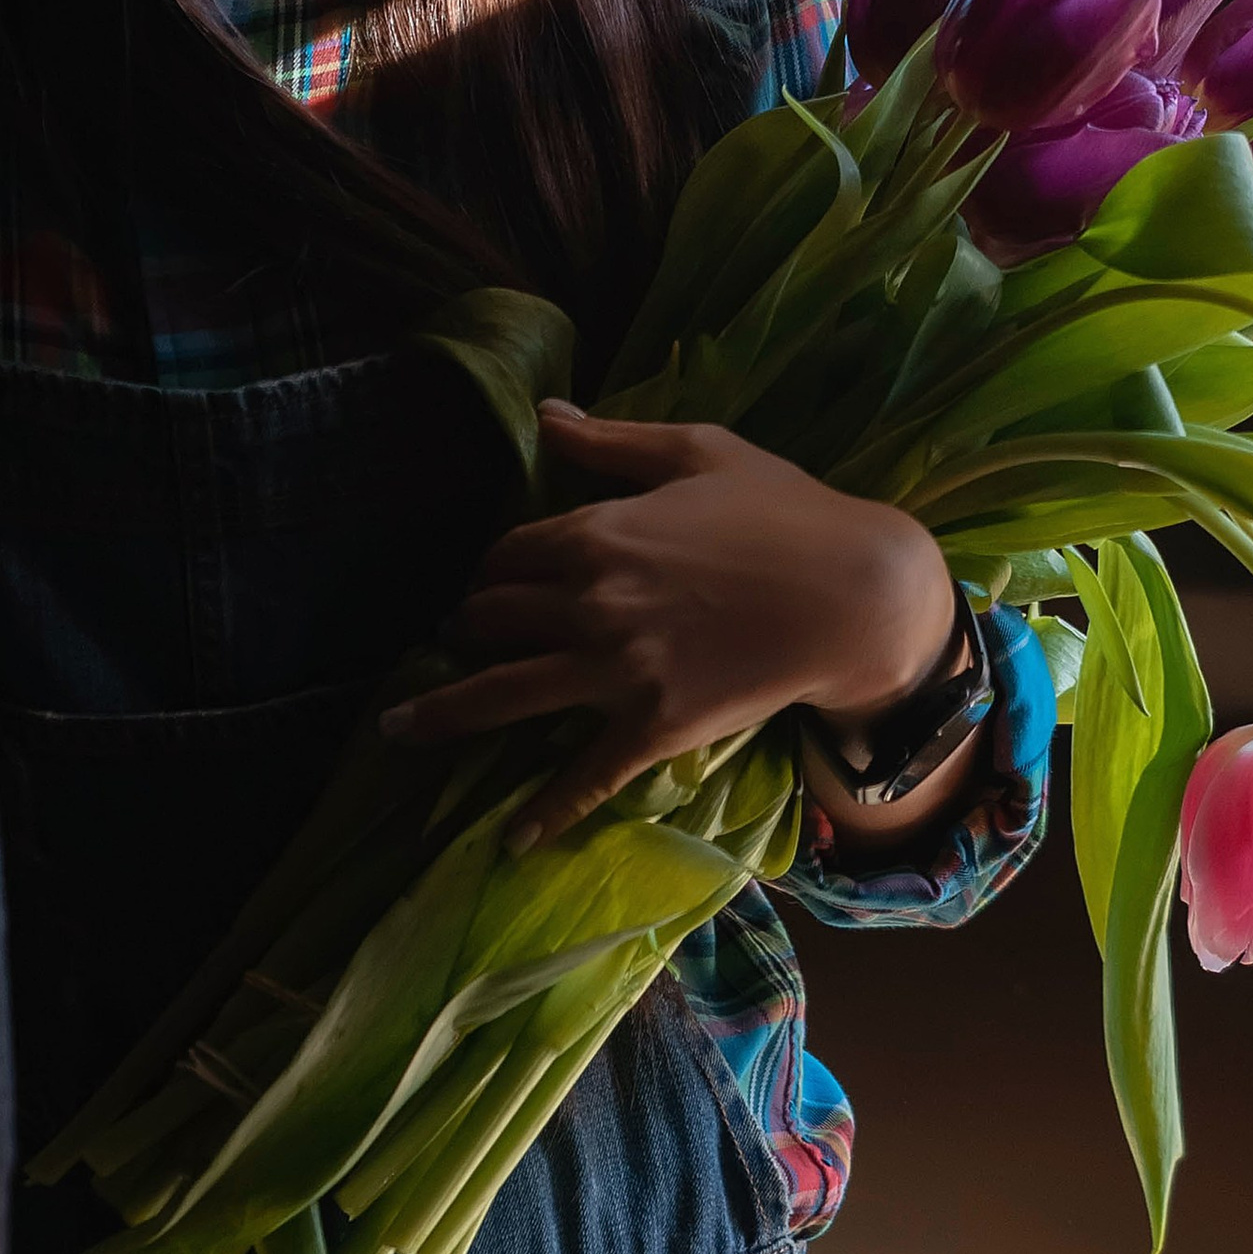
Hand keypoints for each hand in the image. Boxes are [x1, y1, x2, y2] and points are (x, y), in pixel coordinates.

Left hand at [381, 403, 959, 850]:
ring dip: (446, 713)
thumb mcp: (695, 451)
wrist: (854, 594)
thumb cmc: (782, 510)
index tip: (488, 582)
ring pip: (506, 693)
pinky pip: (585, 774)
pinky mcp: (653, 726)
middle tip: (452, 643)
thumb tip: (546, 414)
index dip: (491, 569)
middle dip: (464, 630)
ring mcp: (617, 669)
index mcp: (595, 532)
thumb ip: (611, 442)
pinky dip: (546, 809)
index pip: (507, 554)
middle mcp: (590, 601)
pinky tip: (511, 838)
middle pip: (493, 619)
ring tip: (398, 732)